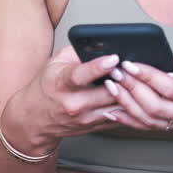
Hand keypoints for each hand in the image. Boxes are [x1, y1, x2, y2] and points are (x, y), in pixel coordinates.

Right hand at [6, 45, 125, 144]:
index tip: (114, 58)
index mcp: (60, 84)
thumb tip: (103, 44)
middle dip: (124, 79)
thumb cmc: (47, 85)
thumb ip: (78, 52)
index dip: (99, 67)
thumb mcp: (56, 63)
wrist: (34, 118)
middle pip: (107, 93)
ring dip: (130, 93)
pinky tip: (134, 95)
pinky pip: (120, 117)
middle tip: (135, 67)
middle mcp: (73, 104)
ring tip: (137, 80)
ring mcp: (85, 119)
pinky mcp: (94, 127)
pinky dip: (129, 106)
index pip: (80, 76)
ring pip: (117, 107)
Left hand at [103, 56, 172, 142]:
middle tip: (116, 72)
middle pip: (155, 106)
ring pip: (149, 119)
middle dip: (132, 88)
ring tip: (111, 85)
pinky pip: (149, 127)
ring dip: (127, 103)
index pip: (171, 88)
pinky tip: (114, 110)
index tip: (131, 64)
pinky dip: (129, 120)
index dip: (148, 76)